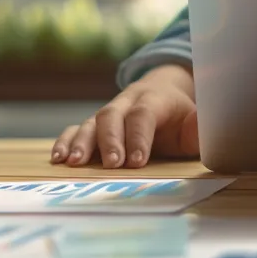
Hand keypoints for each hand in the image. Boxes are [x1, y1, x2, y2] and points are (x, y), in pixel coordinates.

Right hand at [50, 65, 199, 168]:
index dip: (139, 136)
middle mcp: (126, 102)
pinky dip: (66, 142)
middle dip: (110, 140)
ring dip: (81, 142)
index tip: (138, 161)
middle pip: (112, 116)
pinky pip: (76, 129)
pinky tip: (58, 159)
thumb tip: (198, 127)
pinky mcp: (94, 124)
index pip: (143, 115)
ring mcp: (108, 112)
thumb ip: (198, 128)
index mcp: (153, 100)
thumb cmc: (179, 117)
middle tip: (112, 165)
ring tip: (74, 163)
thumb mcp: (194, 122)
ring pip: (91, 122)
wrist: (163, 92)